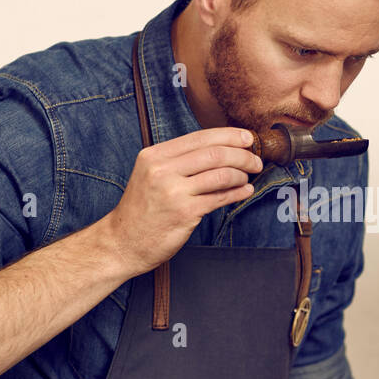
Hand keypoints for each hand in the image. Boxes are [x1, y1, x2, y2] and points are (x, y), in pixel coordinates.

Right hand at [104, 127, 263, 274]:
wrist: (122, 242)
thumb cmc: (142, 210)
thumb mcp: (150, 175)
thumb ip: (178, 161)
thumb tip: (219, 149)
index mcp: (154, 155)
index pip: (200, 137)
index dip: (229, 135)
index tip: (247, 138)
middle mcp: (162, 170)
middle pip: (214, 153)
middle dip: (242, 155)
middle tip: (255, 160)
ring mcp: (173, 192)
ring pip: (221, 174)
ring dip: (242, 174)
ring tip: (248, 177)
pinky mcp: (184, 213)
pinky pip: (220, 198)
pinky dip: (238, 193)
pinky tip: (245, 191)